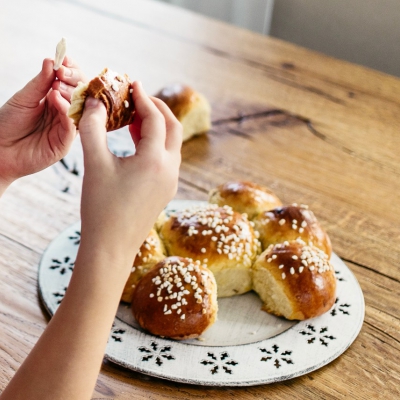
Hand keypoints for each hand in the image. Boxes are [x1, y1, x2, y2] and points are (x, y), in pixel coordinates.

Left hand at [0, 56, 85, 190]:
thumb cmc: (8, 124)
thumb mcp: (24, 98)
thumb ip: (40, 82)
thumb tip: (52, 60)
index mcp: (56, 100)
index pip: (73, 83)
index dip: (72, 70)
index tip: (64, 59)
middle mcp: (65, 113)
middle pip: (81, 94)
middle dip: (75, 80)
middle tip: (62, 72)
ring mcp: (66, 128)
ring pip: (80, 109)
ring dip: (72, 94)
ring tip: (57, 86)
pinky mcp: (64, 143)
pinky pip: (72, 126)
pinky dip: (66, 111)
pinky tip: (55, 99)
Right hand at [79, 81, 181, 264]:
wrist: (111, 247)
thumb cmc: (101, 207)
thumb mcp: (94, 164)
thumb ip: (93, 128)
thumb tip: (94, 103)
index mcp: (156, 160)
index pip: (155, 118)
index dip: (143, 97)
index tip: (132, 83)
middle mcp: (170, 169)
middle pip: (173, 127)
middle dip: (157, 108)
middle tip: (138, 97)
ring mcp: (171, 182)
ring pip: (171, 144)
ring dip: (157, 127)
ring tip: (133, 118)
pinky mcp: (166, 191)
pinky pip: (167, 159)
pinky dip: (156, 145)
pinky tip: (137, 144)